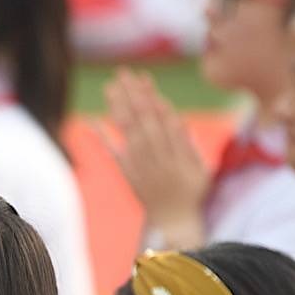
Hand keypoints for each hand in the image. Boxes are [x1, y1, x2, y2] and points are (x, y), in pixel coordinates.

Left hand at [102, 69, 208, 246]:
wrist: (174, 222)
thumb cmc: (192, 192)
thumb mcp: (202, 168)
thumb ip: (190, 144)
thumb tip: (178, 118)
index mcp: (178, 152)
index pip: (163, 118)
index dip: (152, 97)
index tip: (143, 78)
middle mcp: (158, 157)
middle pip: (144, 120)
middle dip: (133, 95)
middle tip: (123, 73)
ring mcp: (142, 166)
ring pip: (129, 132)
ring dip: (118, 108)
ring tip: (109, 86)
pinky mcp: (129, 174)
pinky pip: (115, 154)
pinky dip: (103, 138)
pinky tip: (93, 121)